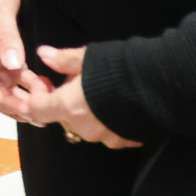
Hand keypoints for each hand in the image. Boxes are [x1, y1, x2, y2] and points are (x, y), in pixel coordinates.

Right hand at [0, 0, 45, 119]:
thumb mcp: (0, 7)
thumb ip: (7, 35)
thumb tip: (13, 66)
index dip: (1, 101)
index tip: (24, 109)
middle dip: (13, 105)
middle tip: (39, 115)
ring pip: (5, 87)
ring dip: (23, 97)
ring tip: (46, 103)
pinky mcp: (4, 53)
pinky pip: (15, 76)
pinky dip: (28, 84)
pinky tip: (44, 86)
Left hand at [23, 45, 138, 147]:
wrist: (158, 86)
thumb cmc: (116, 68)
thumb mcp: (85, 57)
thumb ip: (62, 59)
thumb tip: (43, 54)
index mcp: (68, 106)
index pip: (37, 110)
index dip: (37, 97)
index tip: (45, 83)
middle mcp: (83, 127)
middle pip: (63, 117)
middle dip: (65, 101)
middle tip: (76, 81)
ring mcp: (104, 138)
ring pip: (85, 125)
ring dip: (86, 112)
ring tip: (98, 91)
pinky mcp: (124, 142)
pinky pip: (107, 132)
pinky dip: (106, 121)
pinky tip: (115, 105)